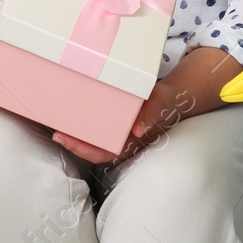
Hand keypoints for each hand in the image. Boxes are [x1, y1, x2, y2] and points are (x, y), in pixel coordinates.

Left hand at [51, 47, 239, 163]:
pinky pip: (100, 126)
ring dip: (77, 133)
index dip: (86, 149)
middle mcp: (127, 137)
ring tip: (56, 122)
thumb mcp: (166, 99)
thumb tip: (139, 128)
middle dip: (75, 143)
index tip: (68, 140)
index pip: (106, 151)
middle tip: (57, 132)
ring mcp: (124, 130)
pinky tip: (68, 112)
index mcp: (135, 137)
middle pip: (97, 148)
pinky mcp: (122, 120)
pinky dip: (84, 121)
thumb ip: (156, 110)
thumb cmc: (172, 97)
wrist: (186, 91)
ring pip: (96, 139)